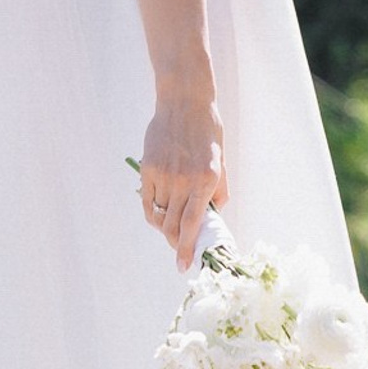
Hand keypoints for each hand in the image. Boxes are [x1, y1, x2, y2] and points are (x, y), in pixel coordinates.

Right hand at [136, 79, 223, 269]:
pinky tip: (159, 212)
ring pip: (160, 215)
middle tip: (180, 247)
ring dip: (166, 224)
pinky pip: (148, 201)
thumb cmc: (206, 131)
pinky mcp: (148, 168)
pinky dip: (153, 211)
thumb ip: (218, 190)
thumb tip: (212, 214)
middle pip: (174, 226)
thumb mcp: (220, 161)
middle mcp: (184, 180)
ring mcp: (164, 174)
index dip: (187, 249)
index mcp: (206, 180)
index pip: (193, 224)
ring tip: (172, 220)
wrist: (184, 102)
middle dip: (177, 242)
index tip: (183, 266)